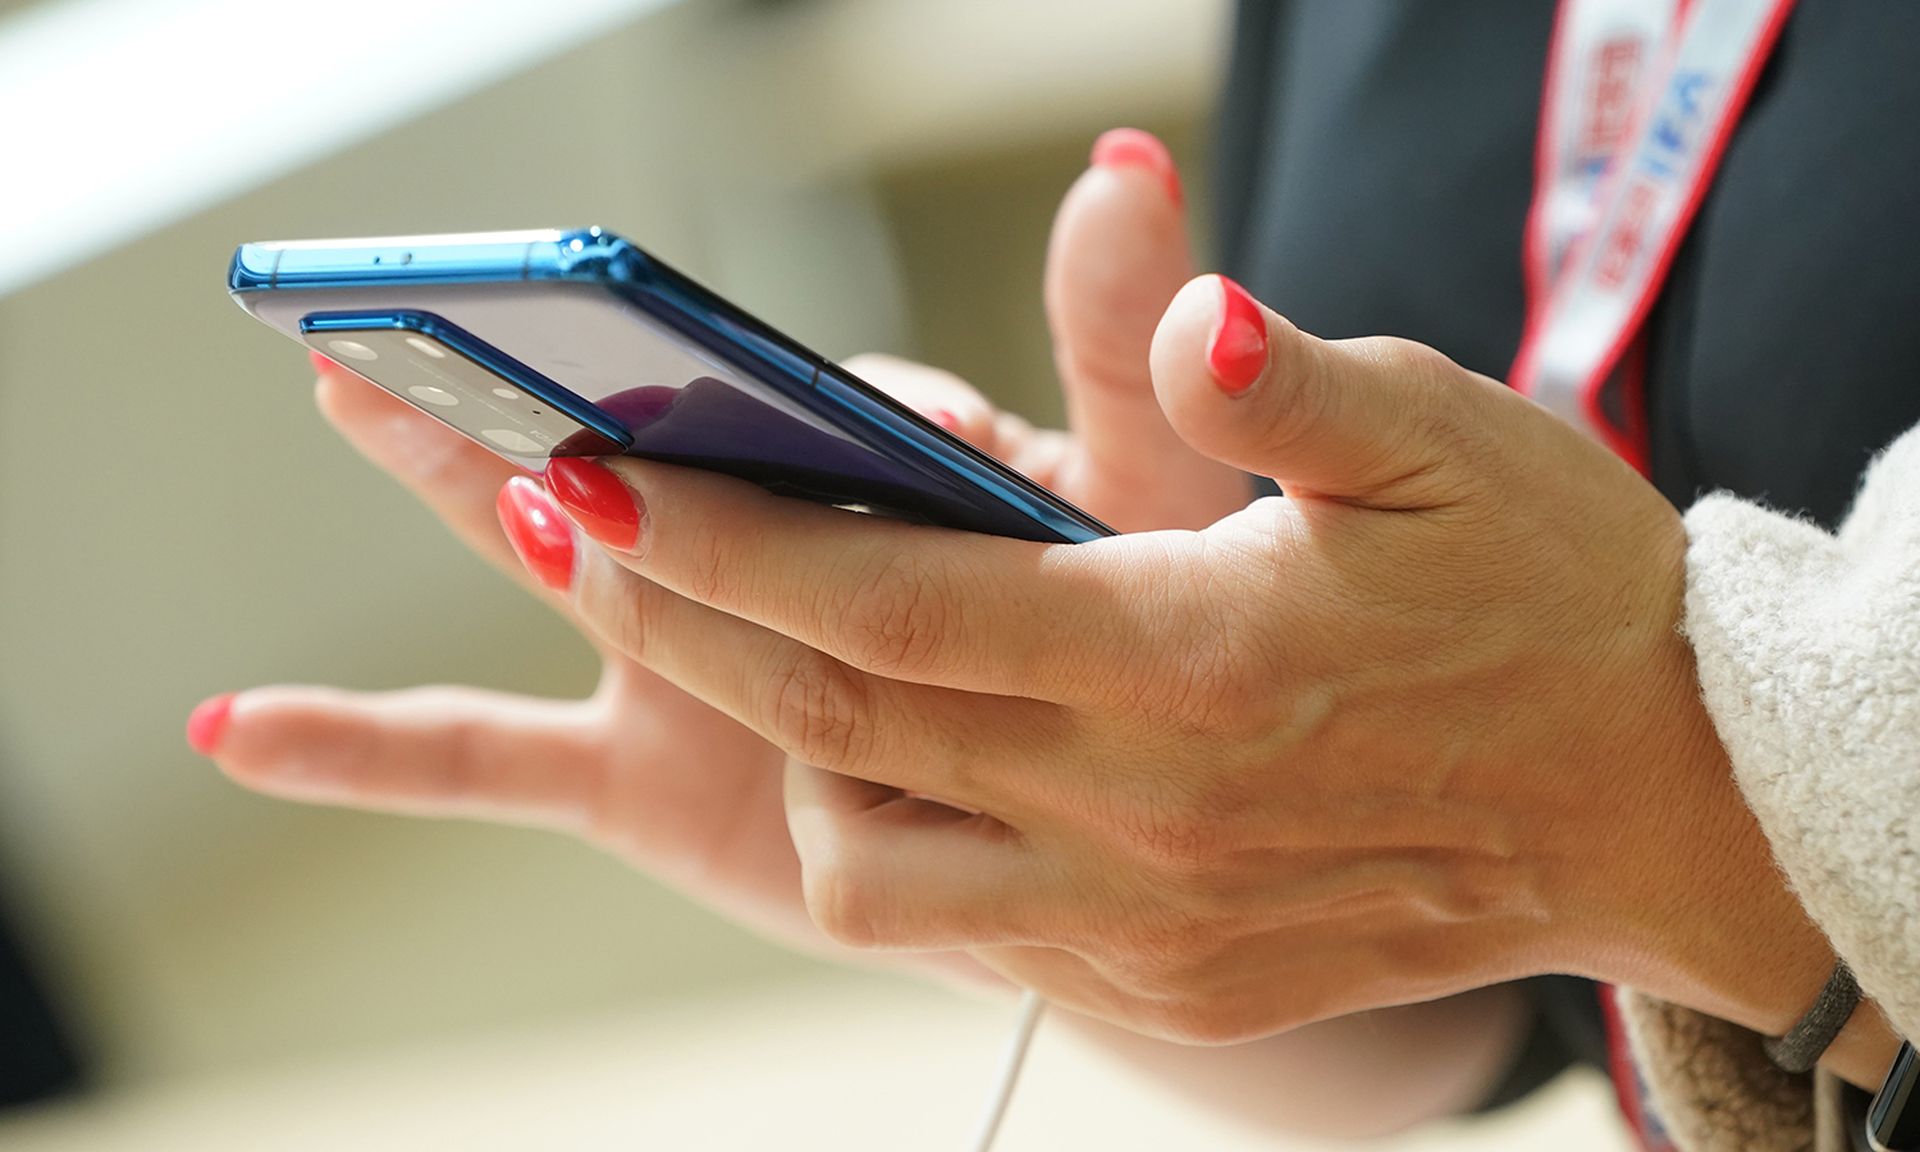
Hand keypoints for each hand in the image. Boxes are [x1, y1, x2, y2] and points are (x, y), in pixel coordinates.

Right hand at [192, 130, 1241, 983]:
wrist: (1086, 842)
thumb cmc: (1123, 658)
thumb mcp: (1142, 505)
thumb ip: (1113, 351)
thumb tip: (1128, 163)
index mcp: (862, 467)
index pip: (822, 401)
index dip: (803, 396)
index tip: (798, 394)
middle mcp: (751, 542)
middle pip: (639, 443)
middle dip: (558, 373)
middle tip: (471, 296)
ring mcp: (680, 653)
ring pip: (550, 557)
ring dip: (448, 472)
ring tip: (347, 381)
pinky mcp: (635, 769)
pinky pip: (486, 757)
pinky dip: (366, 747)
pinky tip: (244, 730)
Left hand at [522, 273, 1835, 1046]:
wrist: (1661, 802)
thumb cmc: (1554, 598)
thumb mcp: (1447, 436)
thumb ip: (1283, 382)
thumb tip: (1180, 298)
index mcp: (1193, 665)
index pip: (891, 602)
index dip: (722, 539)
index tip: (593, 476)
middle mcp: (1148, 822)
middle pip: (836, 722)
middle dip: (674, 621)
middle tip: (564, 523)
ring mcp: (1149, 930)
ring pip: (868, 865)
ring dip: (778, 744)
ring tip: (759, 639)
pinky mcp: (1166, 987)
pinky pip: (958, 930)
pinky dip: (887, 832)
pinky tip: (890, 744)